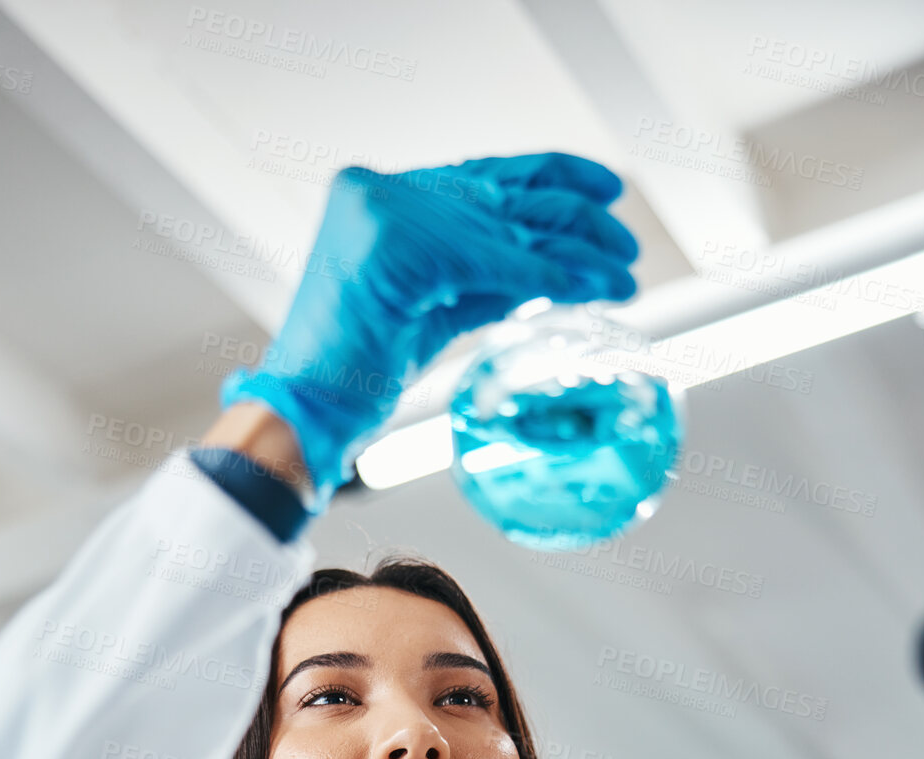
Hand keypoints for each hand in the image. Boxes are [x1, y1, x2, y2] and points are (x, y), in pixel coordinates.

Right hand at [218, 152, 638, 501]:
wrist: (300, 417)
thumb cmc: (352, 380)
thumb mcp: (429, 314)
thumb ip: (477, 280)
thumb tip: (548, 268)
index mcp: (375, 199)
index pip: (478, 175)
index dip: (546, 178)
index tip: (600, 190)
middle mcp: (376, 194)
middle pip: (499, 195)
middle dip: (573, 216)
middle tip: (623, 240)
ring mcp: (382, 215)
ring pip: (505, 226)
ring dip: (575, 249)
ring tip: (622, 269)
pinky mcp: (398, 250)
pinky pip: (495, 260)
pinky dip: (550, 275)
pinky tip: (591, 286)